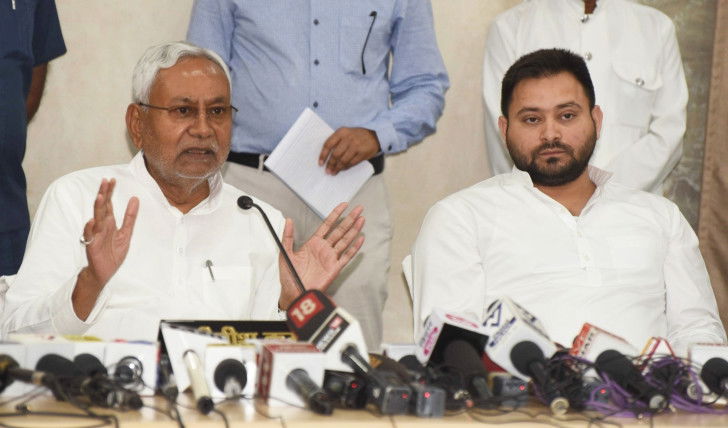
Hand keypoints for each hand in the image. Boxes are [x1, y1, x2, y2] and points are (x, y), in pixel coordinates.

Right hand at [72, 178, 138, 319]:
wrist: (103, 272)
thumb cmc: (112, 253)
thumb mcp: (126, 234)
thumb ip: (130, 217)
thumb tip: (135, 199)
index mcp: (109, 223)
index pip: (108, 204)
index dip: (109, 192)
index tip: (112, 179)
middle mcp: (101, 226)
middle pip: (102, 208)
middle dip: (103, 194)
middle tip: (105, 181)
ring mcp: (96, 235)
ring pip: (96, 219)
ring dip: (97, 208)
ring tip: (100, 197)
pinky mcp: (92, 246)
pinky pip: (90, 236)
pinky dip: (90, 229)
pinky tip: (92, 221)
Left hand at [278, 203, 364, 308]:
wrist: (293, 292)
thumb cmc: (289, 275)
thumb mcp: (285, 253)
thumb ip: (288, 236)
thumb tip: (288, 219)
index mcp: (314, 243)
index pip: (327, 225)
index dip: (336, 214)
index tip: (344, 205)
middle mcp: (324, 248)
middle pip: (340, 230)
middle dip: (349, 219)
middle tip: (359, 208)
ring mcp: (331, 258)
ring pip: (345, 241)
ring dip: (354, 230)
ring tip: (362, 219)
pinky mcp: (335, 268)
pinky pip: (347, 256)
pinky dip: (354, 248)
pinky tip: (361, 239)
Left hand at [318, 127, 379, 174]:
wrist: (374, 134)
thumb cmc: (357, 135)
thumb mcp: (346, 133)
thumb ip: (337, 141)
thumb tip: (327, 156)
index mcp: (341, 132)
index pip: (328, 144)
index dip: (323, 155)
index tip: (320, 163)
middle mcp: (348, 139)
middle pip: (335, 154)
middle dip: (330, 164)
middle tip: (327, 170)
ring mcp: (356, 146)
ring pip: (343, 160)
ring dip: (337, 168)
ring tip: (333, 172)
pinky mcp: (362, 153)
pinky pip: (351, 162)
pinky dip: (346, 167)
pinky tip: (342, 169)